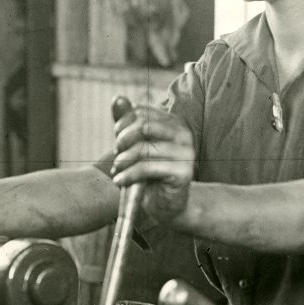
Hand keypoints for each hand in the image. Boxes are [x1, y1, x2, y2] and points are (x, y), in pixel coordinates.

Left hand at [111, 105, 194, 222]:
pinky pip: (147, 168)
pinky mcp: (183, 172)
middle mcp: (184, 134)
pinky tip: (119, 181)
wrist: (165, 205)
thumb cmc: (150, 175)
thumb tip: (116, 98)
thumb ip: (127, 123)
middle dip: (123, 141)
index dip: (123, 125)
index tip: (117, 142)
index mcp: (174, 122)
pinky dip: (128, 175)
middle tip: (117, 157)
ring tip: (117, 171)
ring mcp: (186, 153)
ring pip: (144, 149)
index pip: (141, 112)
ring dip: (123, 161)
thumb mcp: (136, 146)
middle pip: (143, 126)